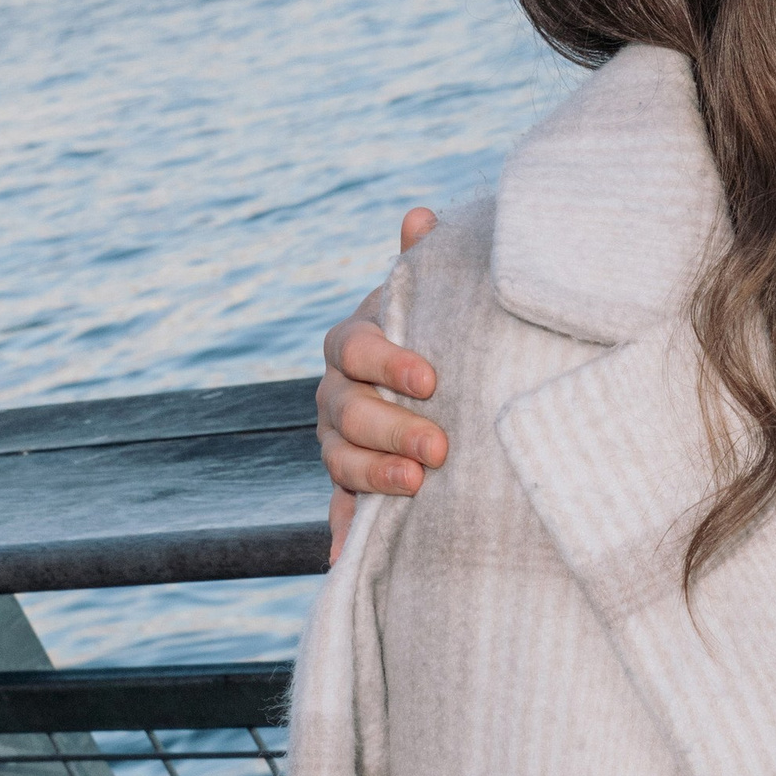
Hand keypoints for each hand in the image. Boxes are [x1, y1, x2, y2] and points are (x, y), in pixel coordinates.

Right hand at [319, 208, 445, 559]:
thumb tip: (419, 217)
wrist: (432, 387)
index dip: (389, 361)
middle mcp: (335, 392)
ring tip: (418, 485)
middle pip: (346, 411)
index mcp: (353, 344)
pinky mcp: (349, 484)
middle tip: (440, 445)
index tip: (432, 378)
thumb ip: (425, 264)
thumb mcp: (433, 300)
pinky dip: (340, 534)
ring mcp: (337, 441)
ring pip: (338, 460)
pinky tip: (343, 558)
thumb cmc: (435, 334)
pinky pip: (337, 510)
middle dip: (391, 428)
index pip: (356, 348)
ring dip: (373, 475)